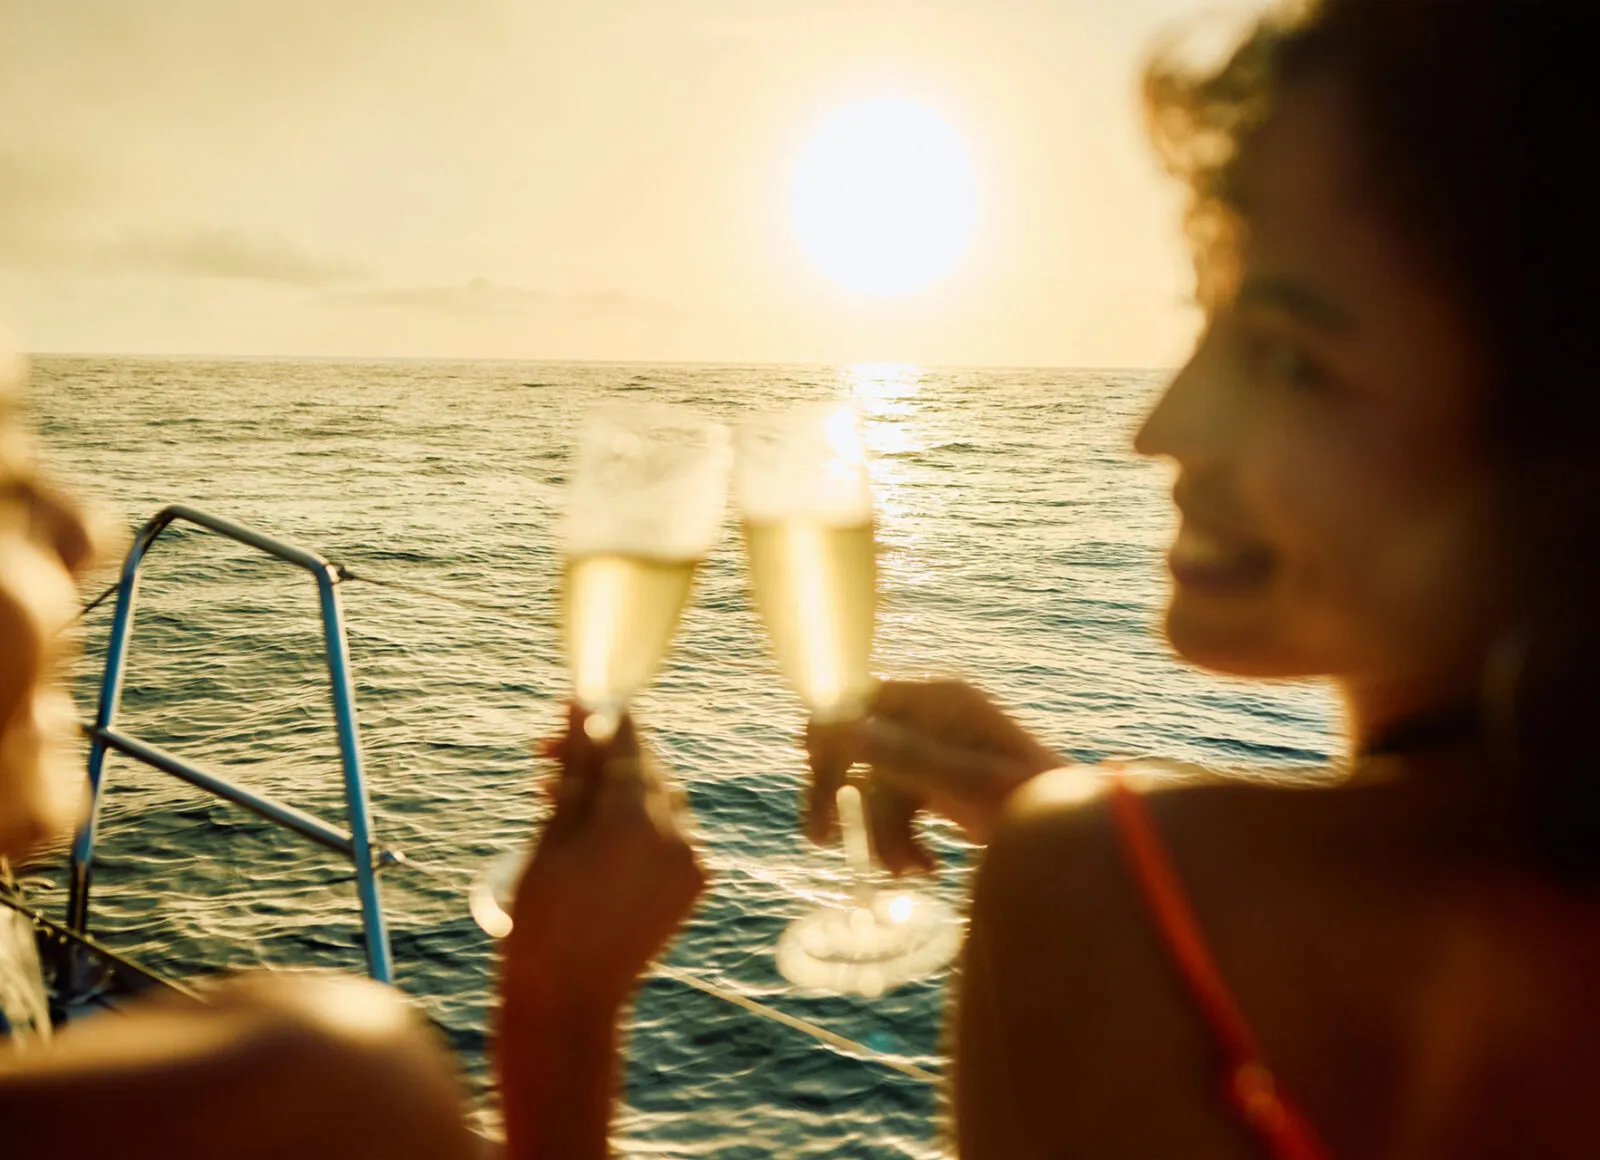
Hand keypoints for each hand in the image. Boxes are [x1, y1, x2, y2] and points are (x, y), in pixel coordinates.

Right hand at [502, 706, 706, 1012]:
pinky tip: (598, 832)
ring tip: (562, 797)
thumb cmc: (544, 916)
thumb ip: (574, 767)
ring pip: (659, 801)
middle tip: (550, 758)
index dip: (601, 719)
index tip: (576, 705)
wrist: (570, 996)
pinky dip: (638, 826)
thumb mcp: (552, 833)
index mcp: (635, 818)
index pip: (627, 742)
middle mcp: (676, 833)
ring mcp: (692, 860)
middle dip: (602, 758)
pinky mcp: (695, 883)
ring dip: (616, 792)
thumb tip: (579, 708)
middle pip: (646, 769)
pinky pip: (670, 835)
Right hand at [804, 680, 1060, 872]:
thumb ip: (908, 756)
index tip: (815, 777)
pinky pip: (897, 812)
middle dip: (842, 795)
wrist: (1086, 844)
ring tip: (912, 873)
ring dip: (883, 835)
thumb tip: (848, 730)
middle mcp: (933, 721)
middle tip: (820, 838)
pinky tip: (926, 870)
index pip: (862, 700)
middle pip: (859, 747)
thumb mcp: (971, 785)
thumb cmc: (1040, 805)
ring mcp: (936, 755)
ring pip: (876, 789)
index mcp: (942, 702)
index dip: (831, 734)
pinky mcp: (940, 789)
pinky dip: (903, 844)